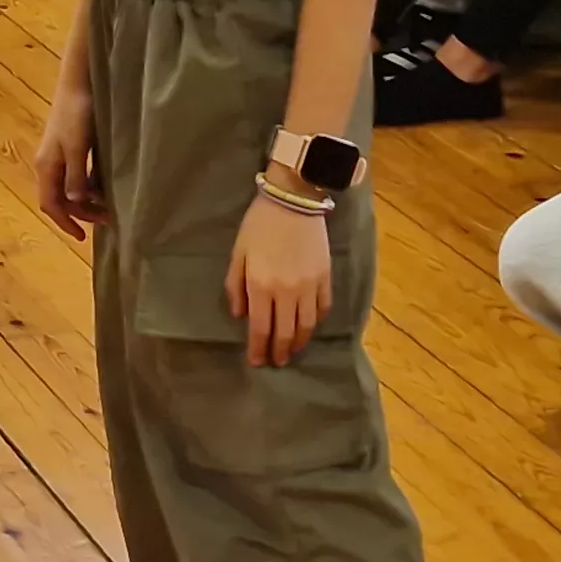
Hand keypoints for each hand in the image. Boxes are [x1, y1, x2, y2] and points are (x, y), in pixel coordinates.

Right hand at [33, 88, 100, 239]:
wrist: (79, 81)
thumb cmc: (78, 113)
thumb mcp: (78, 147)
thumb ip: (76, 176)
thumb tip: (74, 203)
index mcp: (47, 166)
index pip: (51, 204)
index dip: (65, 223)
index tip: (83, 237)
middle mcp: (49, 163)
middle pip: (59, 199)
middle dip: (80, 213)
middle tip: (106, 219)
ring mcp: (59, 154)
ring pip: (68, 188)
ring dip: (85, 201)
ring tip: (108, 205)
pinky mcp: (70, 145)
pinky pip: (76, 175)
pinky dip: (88, 186)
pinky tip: (104, 185)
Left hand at [227, 196, 335, 366]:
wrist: (293, 200)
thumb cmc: (259, 225)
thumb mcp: (238, 253)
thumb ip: (235, 286)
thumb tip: (240, 315)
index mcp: (261, 286)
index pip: (260, 328)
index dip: (258, 349)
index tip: (256, 362)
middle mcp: (286, 292)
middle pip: (285, 333)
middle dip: (279, 352)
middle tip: (276, 362)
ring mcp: (309, 286)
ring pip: (306, 326)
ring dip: (299, 343)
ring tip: (292, 350)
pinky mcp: (325, 278)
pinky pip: (322, 309)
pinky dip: (315, 323)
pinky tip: (309, 327)